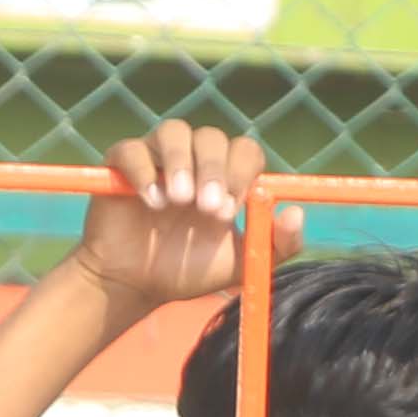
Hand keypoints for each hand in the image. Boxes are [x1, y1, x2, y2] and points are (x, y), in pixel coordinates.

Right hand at [60, 121, 260, 318]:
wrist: (135, 285)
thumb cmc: (187, 271)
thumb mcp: (241, 263)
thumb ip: (278, 244)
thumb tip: (297, 212)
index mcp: (224, 177)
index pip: (244, 151)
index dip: (240, 172)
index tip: (229, 210)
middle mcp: (193, 160)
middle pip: (211, 137)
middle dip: (214, 170)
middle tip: (206, 208)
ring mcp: (156, 158)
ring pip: (174, 131)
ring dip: (181, 161)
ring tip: (177, 200)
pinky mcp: (120, 164)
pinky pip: (132, 149)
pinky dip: (143, 171)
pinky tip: (149, 202)